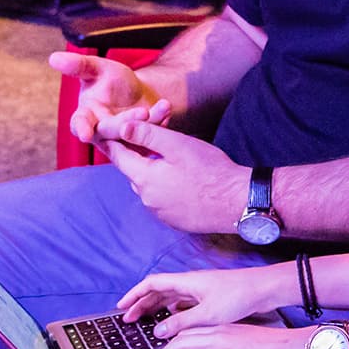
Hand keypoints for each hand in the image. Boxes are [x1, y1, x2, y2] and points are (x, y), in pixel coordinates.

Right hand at [47, 52, 173, 145]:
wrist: (138, 94)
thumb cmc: (112, 81)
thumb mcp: (97, 68)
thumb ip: (79, 65)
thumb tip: (54, 58)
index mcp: (86, 116)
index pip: (79, 124)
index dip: (81, 128)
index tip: (84, 133)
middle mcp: (102, 132)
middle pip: (111, 131)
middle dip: (125, 123)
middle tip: (141, 113)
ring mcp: (123, 140)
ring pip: (133, 135)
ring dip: (148, 122)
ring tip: (160, 107)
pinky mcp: (142, 143)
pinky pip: (152, 135)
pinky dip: (160, 120)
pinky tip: (166, 107)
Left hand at [97, 117, 249, 234]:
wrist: (238, 202)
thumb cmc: (210, 171)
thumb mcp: (177, 144)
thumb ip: (147, 135)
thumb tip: (122, 128)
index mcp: (144, 179)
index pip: (119, 158)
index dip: (114, 142)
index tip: (110, 132)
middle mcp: (148, 200)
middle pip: (135, 171)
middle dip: (140, 153)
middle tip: (153, 137)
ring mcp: (162, 213)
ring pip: (149, 186)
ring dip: (155, 170)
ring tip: (172, 156)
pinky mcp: (176, 221)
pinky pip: (163, 199)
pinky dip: (167, 186)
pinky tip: (184, 177)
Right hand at [118, 264, 286, 336]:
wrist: (264, 289)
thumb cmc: (238, 297)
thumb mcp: (207, 315)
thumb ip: (181, 324)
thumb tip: (158, 331)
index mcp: (186, 282)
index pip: (151, 284)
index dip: (134, 295)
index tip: (121, 307)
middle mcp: (190, 283)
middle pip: (158, 291)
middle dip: (141, 304)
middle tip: (129, 319)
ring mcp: (199, 289)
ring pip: (170, 297)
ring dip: (155, 307)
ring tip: (144, 321)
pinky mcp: (209, 296)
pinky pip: (183, 302)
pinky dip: (172, 311)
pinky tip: (172, 320)